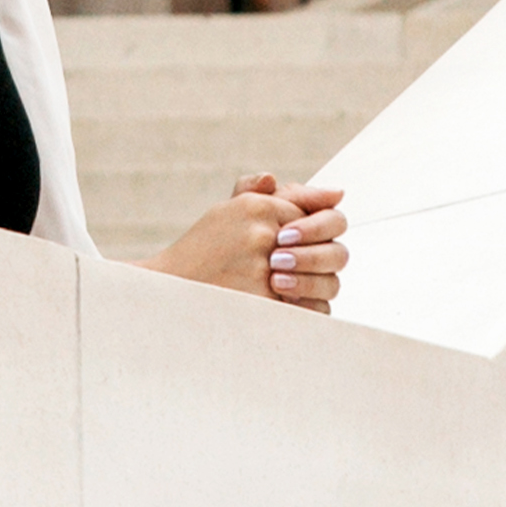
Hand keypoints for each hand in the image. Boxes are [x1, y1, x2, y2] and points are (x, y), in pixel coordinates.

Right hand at [135, 171, 348, 312]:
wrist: (169, 287)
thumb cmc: (205, 248)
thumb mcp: (234, 209)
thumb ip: (282, 195)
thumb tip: (337, 194)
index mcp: (257, 206)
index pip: (317, 218)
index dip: (314, 237)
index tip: (295, 247)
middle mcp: (262, 233)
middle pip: (330, 250)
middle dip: (322, 265)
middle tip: (296, 272)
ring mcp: (263, 268)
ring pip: (326, 282)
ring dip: (313, 289)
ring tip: (287, 289)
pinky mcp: (262, 301)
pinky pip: (308, 310)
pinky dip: (303, 312)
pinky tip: (282, 306)